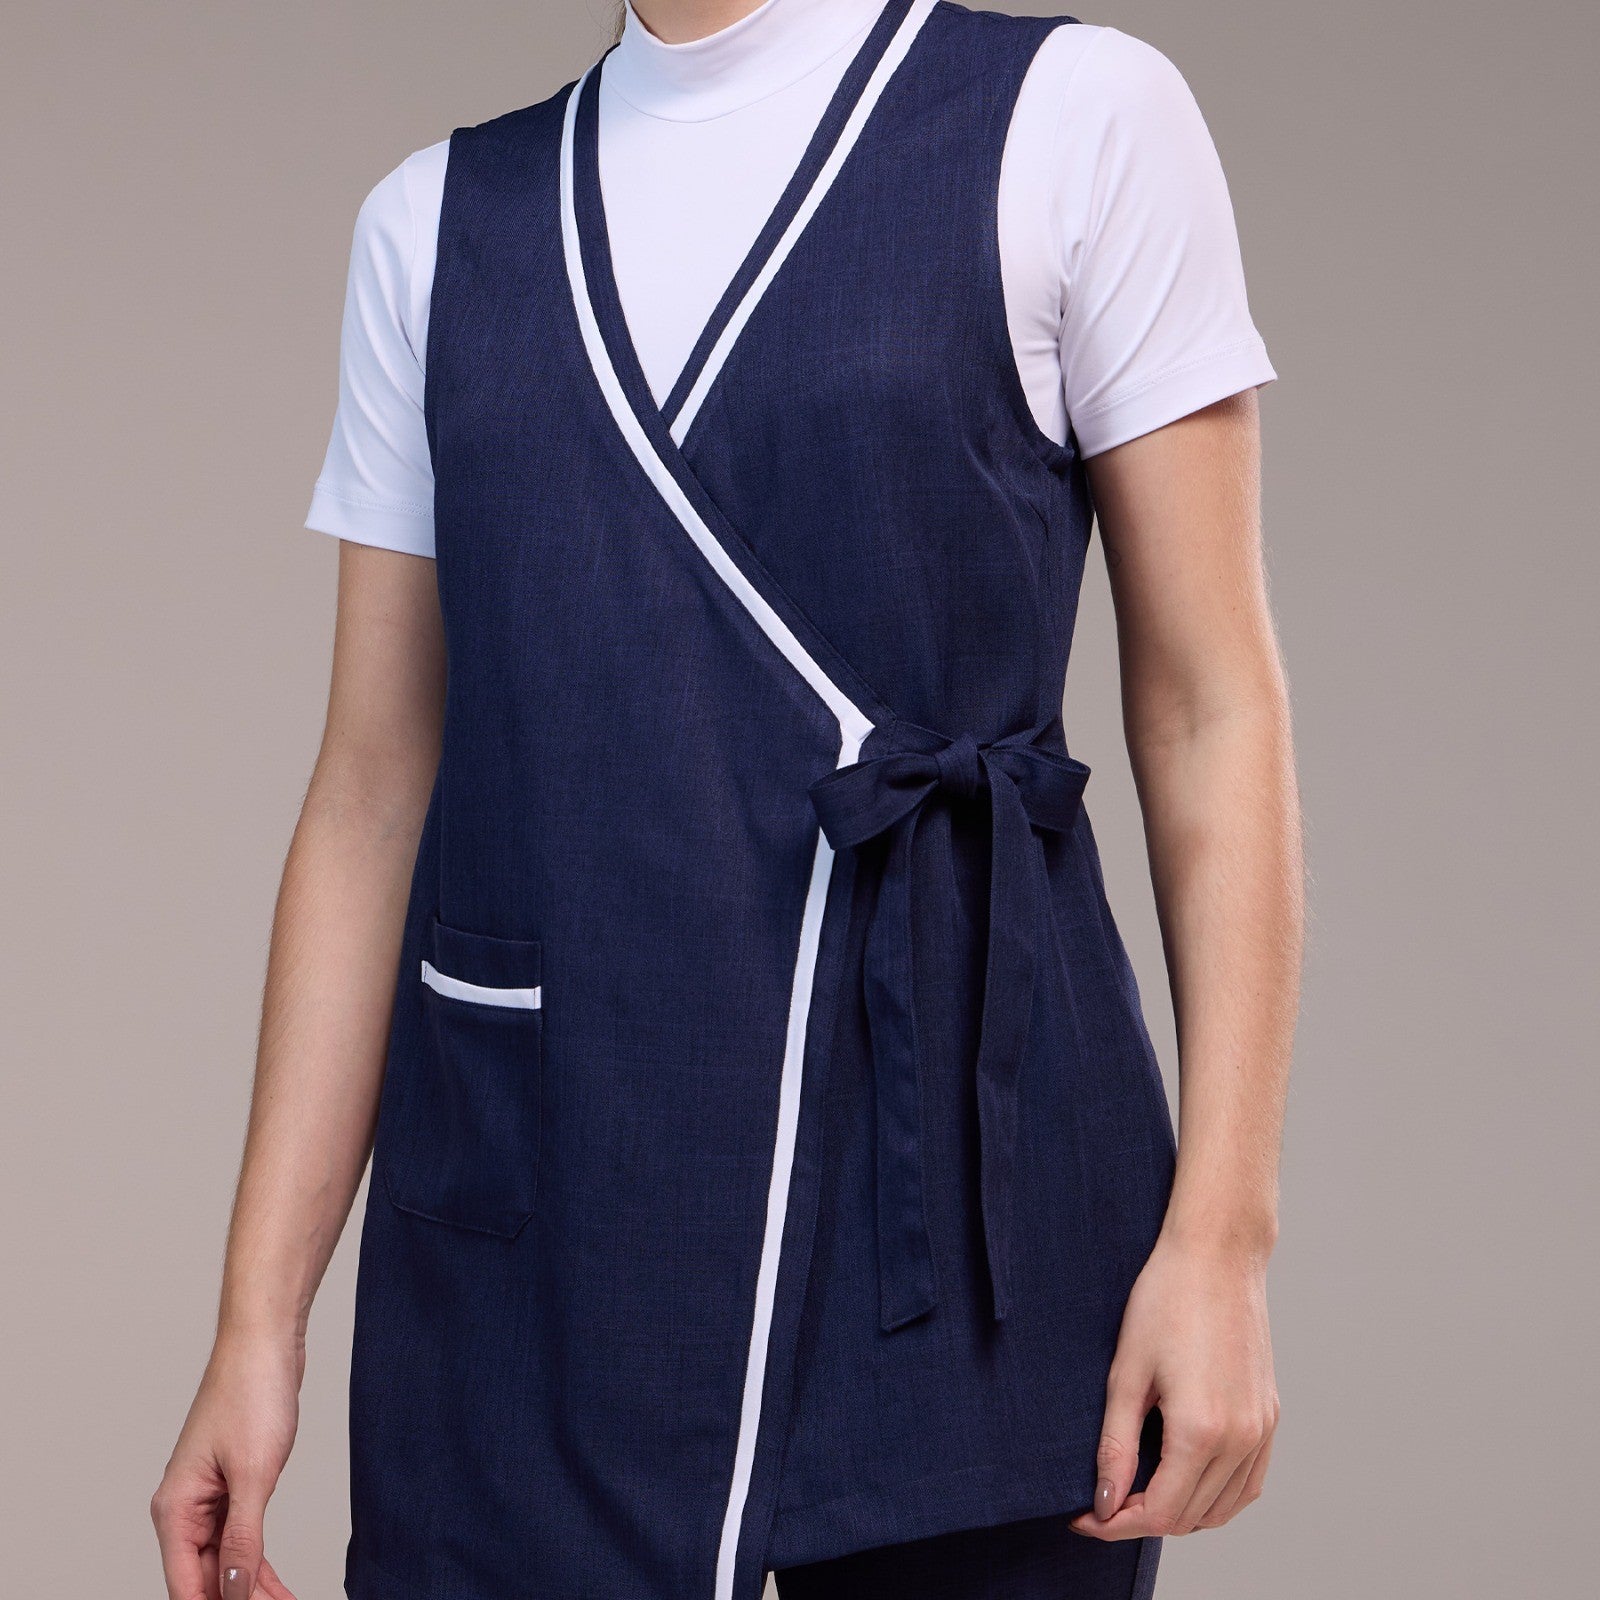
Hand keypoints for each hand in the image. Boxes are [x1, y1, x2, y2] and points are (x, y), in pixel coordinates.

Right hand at [152, 1330, 303, 1599]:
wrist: (265, 1342)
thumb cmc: (253, 1393)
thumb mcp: (254, 1474)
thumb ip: (243, 1538)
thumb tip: (234, 1593)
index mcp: (176, 1509)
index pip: (187, 1586)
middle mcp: (184, 1508)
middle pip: (206, 1578)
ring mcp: (208, 1496)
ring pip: (224, 1561)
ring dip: (252, 1588)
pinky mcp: (232, 1484)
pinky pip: (239, 1537)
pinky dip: (257, 1562)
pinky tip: (277, 1584)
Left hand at [1071, 1234, 1278, 1540]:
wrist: (1217, 1256)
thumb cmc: (1165, 1301)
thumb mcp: (1126, 1374)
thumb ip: (1115, 1446)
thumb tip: (1103, 1503)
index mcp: (1201, 1430)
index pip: (1158, 1512)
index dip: (1115, 1523)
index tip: (1084, 1517)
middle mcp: (1240, 1439)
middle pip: (1189, 1517)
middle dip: (1140, 1518)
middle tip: (1101, 1500)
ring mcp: (1261, 1430)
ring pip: (1222, 1509)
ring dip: (1179, 1512)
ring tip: (1135, 1490)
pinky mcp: (1269, 1417)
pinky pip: (1247, 1484)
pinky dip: (1216, 1497)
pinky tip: (1183, 1479)